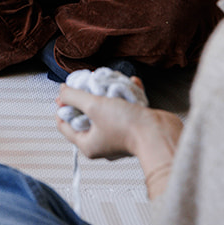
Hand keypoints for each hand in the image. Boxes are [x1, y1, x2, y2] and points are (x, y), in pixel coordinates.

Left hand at [56, 87, 182, 197]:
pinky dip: (128, 94)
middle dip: (88, 96)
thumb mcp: (93, 106)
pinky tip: (132, 82)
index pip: (64, 125)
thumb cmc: (127, 126)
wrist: (161, 134)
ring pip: (108, 110)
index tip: (66, 91)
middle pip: (86, 116)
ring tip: (110, 80)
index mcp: (88, 144)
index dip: (62, 106)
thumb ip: (74, 97)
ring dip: (109, 93)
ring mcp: (119, 135)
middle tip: (89, 83)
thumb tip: (63, 90)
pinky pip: (127, 108)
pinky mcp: (136, 127)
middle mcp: (103, 142)